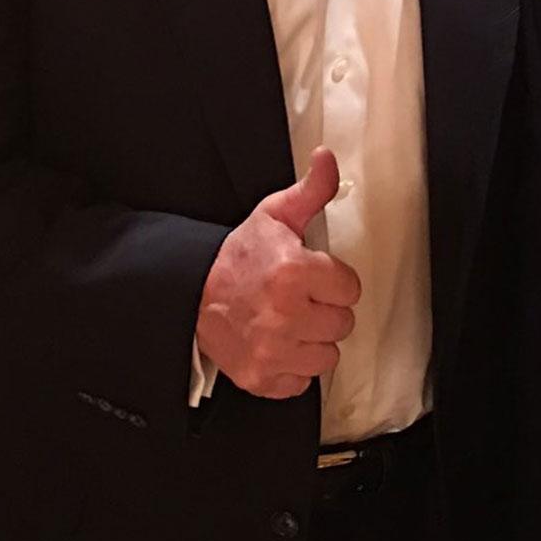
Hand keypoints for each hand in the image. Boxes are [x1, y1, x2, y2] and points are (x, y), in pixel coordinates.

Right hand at [195, 149, 359, 397]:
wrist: (191, 293)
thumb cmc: (238, 257)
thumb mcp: (274, 216)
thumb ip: (310, 190)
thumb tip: (327, 158)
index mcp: (294, 272)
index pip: (350, 288)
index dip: (333, 280)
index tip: (313, 276)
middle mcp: (285, 315)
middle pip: (343, 323)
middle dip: (325, 310)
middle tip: (299, 299)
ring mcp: (272, 350)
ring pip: (328, 356)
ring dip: (314, 341)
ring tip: (290, 322)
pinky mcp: (261, 377)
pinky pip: (303, 382)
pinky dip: (294, 367)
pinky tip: (279, 344)